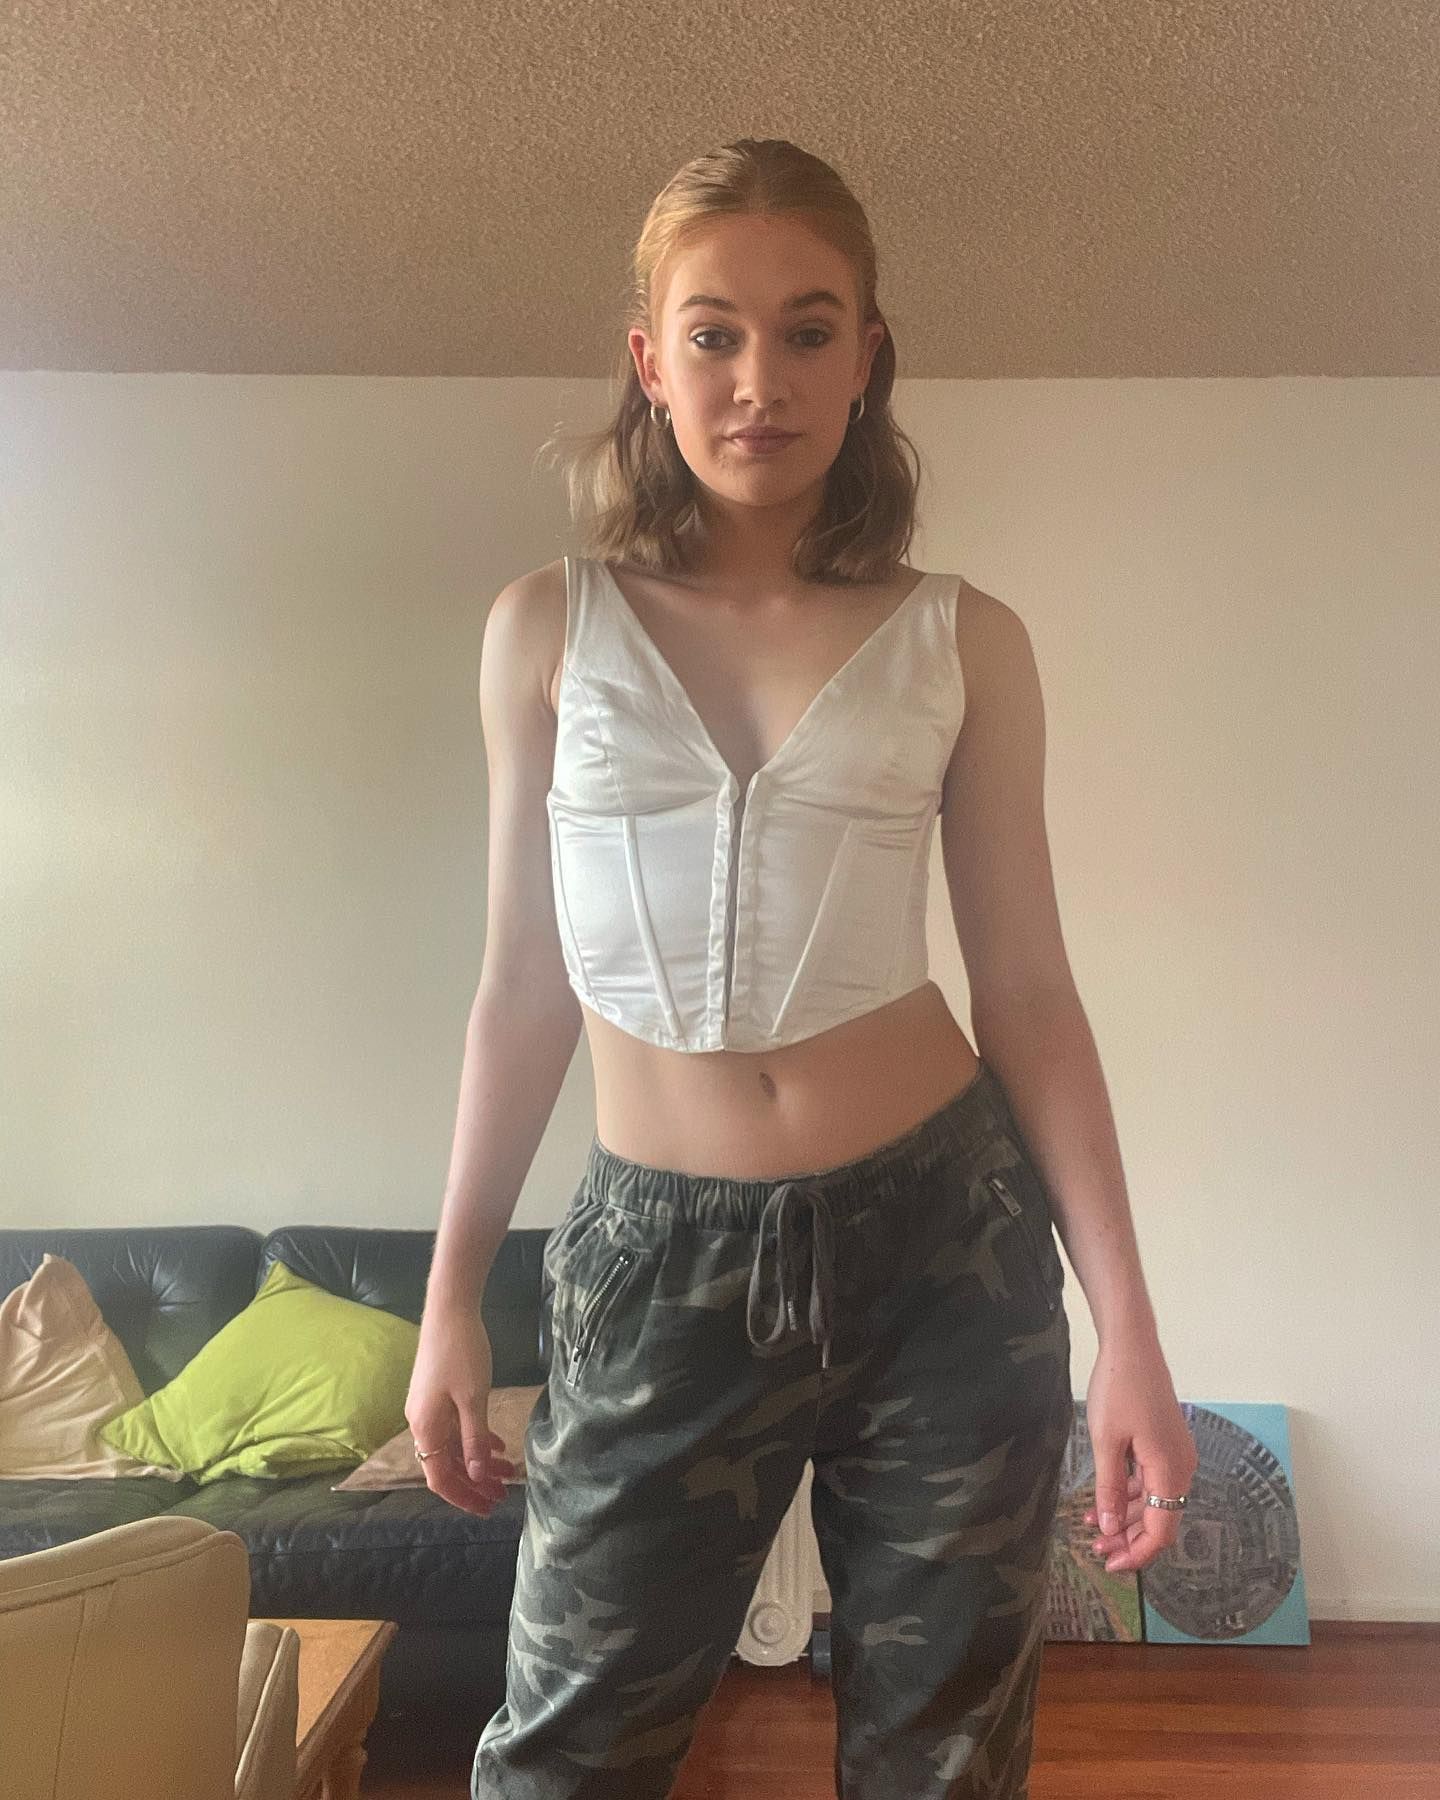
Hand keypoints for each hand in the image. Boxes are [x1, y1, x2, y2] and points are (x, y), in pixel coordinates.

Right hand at [405, 1304, 519, 1516]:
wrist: (450, 1310)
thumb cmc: (461, 1352)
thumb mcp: (473, 1398)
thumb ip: (473, 1439)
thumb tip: (474, 1477)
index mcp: (425, 1427)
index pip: (440, 1477)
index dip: (463, 1496)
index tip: (486, 1508)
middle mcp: (422, 1422)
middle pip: (448, 1465)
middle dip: (475, 1483)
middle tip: (502, 1496)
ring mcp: (429, 1408)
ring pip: (455, 1446)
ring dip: (479, 1461)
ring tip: (507, 1472)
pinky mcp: (439, 1395)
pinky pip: (456, 1427)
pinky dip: (476, 1438)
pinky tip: (498, 1445)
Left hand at [1082, 1328, 1196, 1573]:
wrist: (1132, 1346)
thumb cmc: (1118, 1389)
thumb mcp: (1106, 1442)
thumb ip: (1108, 1488)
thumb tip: (1109, 1529)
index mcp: (1170, 1472)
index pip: (1161, 1532)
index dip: (1137, 1554)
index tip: (1110, 1564)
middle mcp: (1180, 1468)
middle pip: (1159, 1520)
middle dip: (1128, 1538)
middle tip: (1096, 1550)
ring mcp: (1175, 1455)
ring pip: (1153, 1501)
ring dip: (1125, 1517)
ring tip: (1092, 1528)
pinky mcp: (1165, 1443)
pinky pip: (1150, 1480)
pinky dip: (1129, 1494)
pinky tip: (1102, 1500)